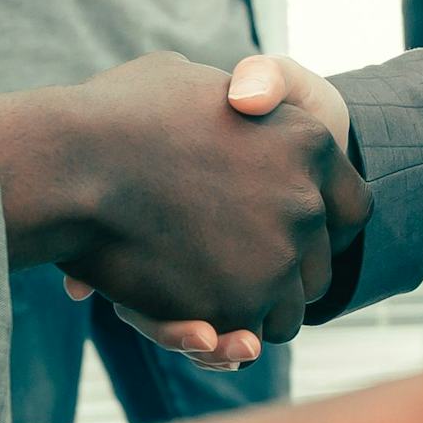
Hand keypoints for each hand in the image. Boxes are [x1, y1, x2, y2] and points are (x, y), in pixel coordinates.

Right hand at [85, 56, 357, 366]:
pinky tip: (189, 323)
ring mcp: (279, 255)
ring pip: (286, 315)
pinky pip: (241, 338)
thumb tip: (244, 99)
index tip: (289, 237)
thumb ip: (230, 100)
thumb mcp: (192, 82)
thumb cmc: (119, 114)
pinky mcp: (240, 305)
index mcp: (310, 138)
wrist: (71, 161)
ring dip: (252, 315)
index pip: (352, 207)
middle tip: (238, 276)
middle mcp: (307, 200)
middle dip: (285, 279)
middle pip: (320, 268)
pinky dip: (217, 340)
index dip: (320, 227)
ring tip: (208, 305)